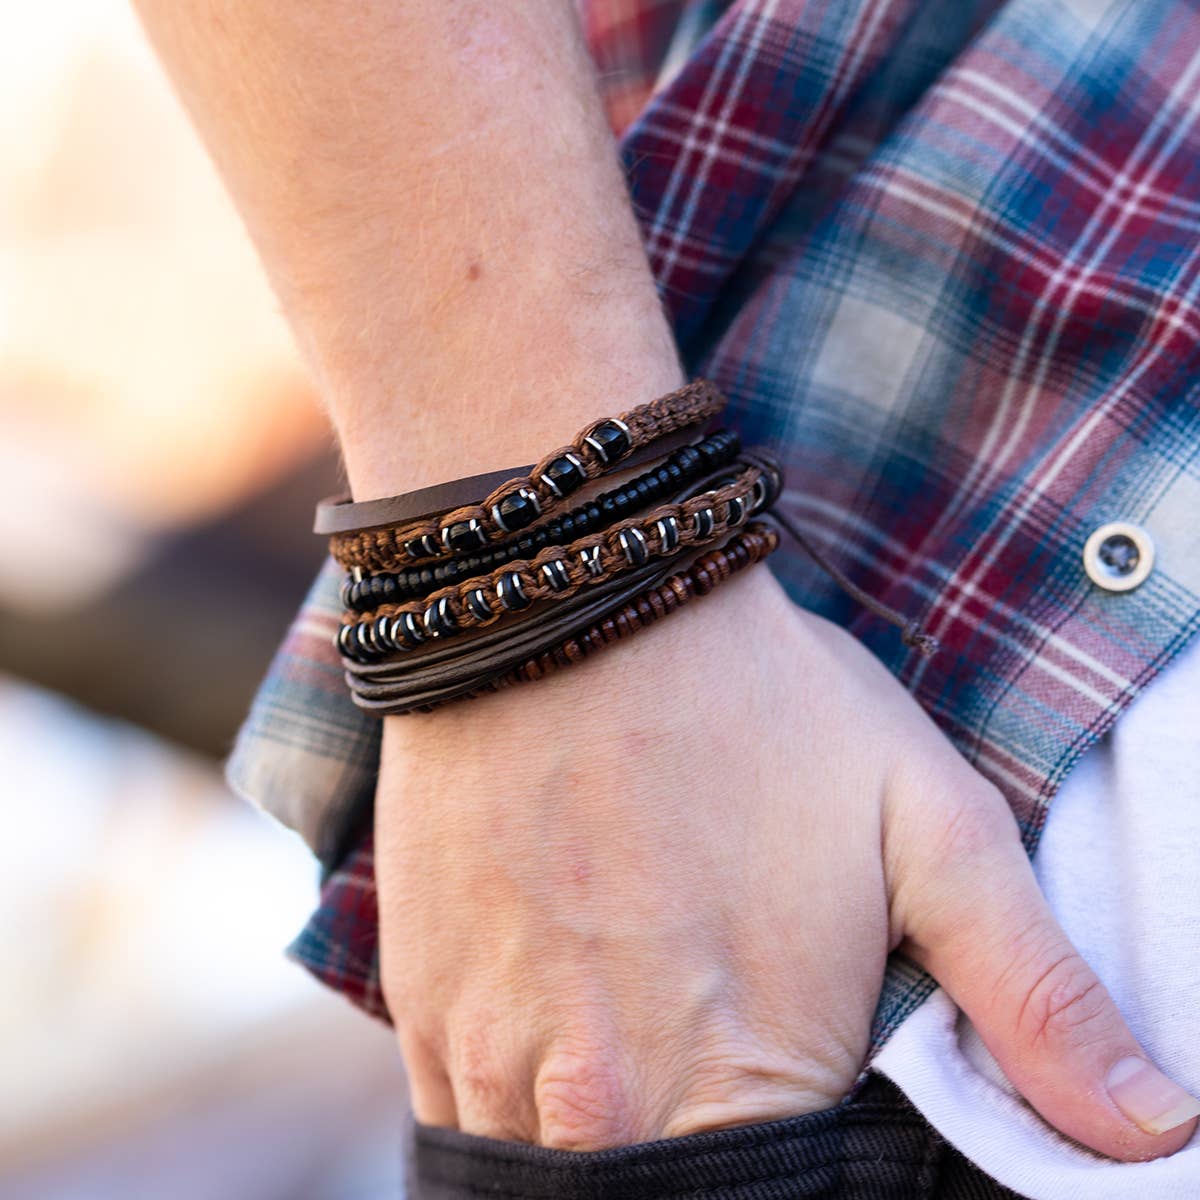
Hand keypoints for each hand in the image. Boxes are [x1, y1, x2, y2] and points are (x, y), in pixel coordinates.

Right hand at [374, 566, 1197, 1157]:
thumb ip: (1038, 997)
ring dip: (610, 1128)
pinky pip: (470, 1116)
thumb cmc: (756, 706)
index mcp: (744, 1084)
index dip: (802, 1173)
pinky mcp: (420, 1006)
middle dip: (704, 1154)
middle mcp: (601, 1105)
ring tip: (643, 1017)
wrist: (570, 604)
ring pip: (556, 1174)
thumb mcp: (927, 822)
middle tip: (720, 1042)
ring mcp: (491, 1060)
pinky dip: (528, 1095)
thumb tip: (1159, 1134)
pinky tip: (565, 1003)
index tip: (795, 1101)